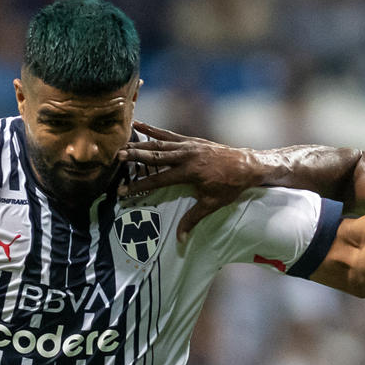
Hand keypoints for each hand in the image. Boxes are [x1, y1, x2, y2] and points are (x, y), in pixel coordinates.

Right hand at [119, 122, 257, 243]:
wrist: (246, 165)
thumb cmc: (230, 186)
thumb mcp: (212, 204)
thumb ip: (193, 219)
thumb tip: (180, 240)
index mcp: (189, 172)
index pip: (158, 180)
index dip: (140, 186)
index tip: (124, 189)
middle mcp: (186, 156)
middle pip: (155, 156)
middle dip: (135, 156)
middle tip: (117, 157)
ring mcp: (188, 145)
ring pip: (159, 143)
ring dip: (140, 143)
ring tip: (122, 142)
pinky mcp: (191, 140)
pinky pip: (168, 134)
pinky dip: (153, 130)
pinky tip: (140, 124)